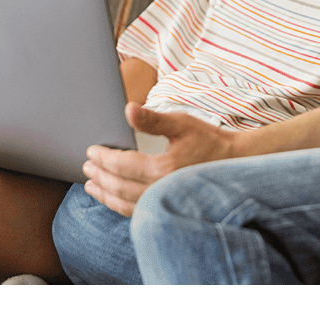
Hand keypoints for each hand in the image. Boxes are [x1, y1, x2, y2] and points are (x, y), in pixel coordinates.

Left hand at [81, 103, 240, 216]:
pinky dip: (119, 205)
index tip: (91, 150)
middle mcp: (162, 190)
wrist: (234, 163)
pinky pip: (137, 211)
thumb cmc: (208, 140)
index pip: (122, 165)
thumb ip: (152, 120)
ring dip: (105, 194)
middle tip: (86, 166)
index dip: (103, 157)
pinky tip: (112, 197)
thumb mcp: (182, 123)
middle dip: (99, 176)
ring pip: (125, 204)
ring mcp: (165, 203)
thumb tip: (128, 109)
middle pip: (119, 186)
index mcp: (163, 168)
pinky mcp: (168, 208)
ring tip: (91, 185)